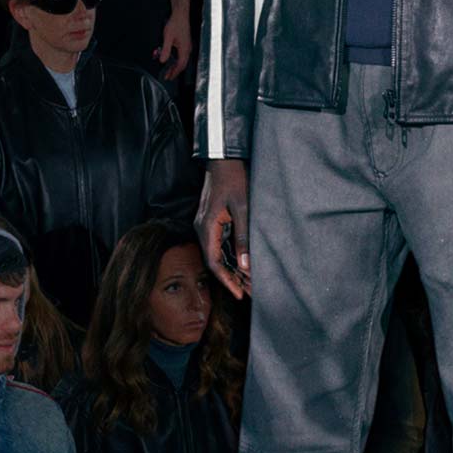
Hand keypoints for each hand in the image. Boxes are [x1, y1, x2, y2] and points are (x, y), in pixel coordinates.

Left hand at [157, 7, 191, 79]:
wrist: (180, 14)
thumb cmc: (175, 24)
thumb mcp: (167, 37)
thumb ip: (165, 50)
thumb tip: (162, 61)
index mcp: (185, 48)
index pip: (180, 65)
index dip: (174, 72)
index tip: (168, 77)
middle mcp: (188, 49)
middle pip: (182, 64)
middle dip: (175, 71)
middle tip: (168, 77)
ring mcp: (188, 46)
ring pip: (182, 60)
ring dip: (176, 66)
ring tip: (169, 70)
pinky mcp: (186, 43)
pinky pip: (182, 56)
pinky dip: (177, 61)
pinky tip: (172, 61)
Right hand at [197, 159, 250, 297]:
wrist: (224, 158)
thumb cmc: (234, 179)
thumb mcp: (243, 208)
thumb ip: (244, 237)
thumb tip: (246, 264)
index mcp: (206, 227)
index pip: (213, 263)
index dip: (226, 281)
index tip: (239, 294)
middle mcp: (202, 229)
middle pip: (215, 261)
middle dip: (232, 278)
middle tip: (250, 292)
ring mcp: (206, 225)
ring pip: (218, 253)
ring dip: (233, 267)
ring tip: (250, 282)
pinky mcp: (213, 220)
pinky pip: (220, 243)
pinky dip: (232, 255)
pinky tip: (244, 262)